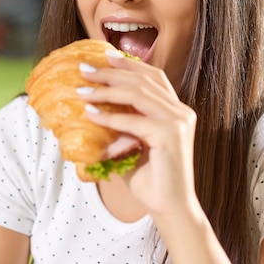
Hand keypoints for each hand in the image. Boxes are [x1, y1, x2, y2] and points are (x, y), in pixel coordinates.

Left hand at [78, 50, 198, 216]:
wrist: (169, 207)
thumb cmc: (149, 177)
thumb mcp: (132, 142)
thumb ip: (120, 124)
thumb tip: (90, 106)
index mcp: (176, 110)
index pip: (154, 76)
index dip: (129, 64)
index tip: (104, 56)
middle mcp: (181, 112)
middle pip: (143, 81)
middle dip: (111, 73)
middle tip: (85, 70)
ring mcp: (178, 122)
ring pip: (138, 95)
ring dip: (106, 91)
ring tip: (82, 90)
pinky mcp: (170, 136)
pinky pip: (133, 121)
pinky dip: (109, 117)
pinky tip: (90, 114)